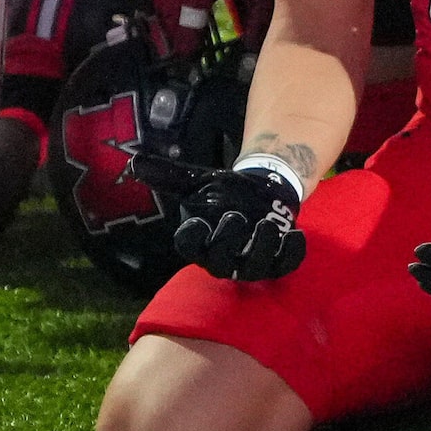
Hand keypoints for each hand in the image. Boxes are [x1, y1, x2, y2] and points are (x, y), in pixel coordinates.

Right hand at [137, 159, 306, 281]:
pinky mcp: (277, 262)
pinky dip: (292, 252)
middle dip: (228, 242)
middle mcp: (222, 259)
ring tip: (268, 223)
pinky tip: (295, 232)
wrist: (260, 193)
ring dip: (262, 247)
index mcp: (199, 241)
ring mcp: (250, 264)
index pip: (188, 247)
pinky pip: (285, 266)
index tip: (197, 221)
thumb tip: (135, 162)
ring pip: (254, 268)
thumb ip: (168, 174)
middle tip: (237, 216)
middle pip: (220, 262)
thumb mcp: (197, 181)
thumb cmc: (224, 192)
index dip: (192, 238)